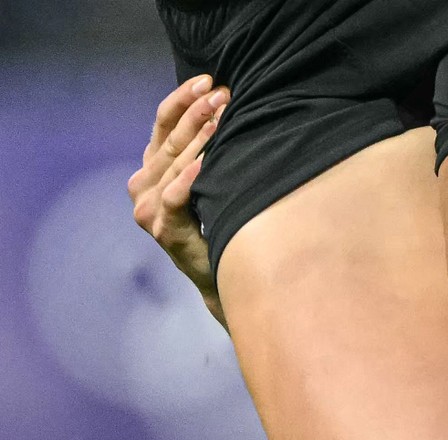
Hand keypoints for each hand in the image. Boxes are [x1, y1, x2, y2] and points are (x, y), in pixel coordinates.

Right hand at [128, 75, 228, 325]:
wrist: (221, 275)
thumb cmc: (219, 223)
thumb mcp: (208, 182)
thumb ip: (204, 152)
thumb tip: (228, 109)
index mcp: (151, 169)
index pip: (162, 124)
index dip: (182, 100)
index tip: (207, 79)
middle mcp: (143, 185)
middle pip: (170, 140)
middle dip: (197, 113)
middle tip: (222, 93)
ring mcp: (148, 208)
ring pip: (173, 164)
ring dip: (198, 138)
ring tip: (220, 116)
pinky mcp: (163, 229)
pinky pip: (175, 196)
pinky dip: (190, 177)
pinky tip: (206, 161)